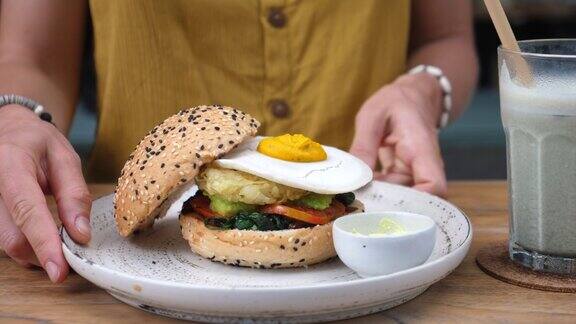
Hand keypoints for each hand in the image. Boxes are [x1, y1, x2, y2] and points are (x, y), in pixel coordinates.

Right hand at [0, 105, 90, 281]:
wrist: (7, 128)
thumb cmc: (37, 141)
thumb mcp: (65, 157)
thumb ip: (74, 194)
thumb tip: (81, 234)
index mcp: (11, 165)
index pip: (27, 211)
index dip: (44, 244)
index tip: (59, 270)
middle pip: (12, 237)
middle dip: (43, 254)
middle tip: (70, 256)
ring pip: (6, 243)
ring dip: (35, 251)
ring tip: (57, 239)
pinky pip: (3, 238)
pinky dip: (26, 243)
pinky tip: (41, 234)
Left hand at [350, 73, 446, 196]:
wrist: (411, 97)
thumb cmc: (394, 102)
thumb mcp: (372, 116)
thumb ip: (363, 146)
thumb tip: (355, 179)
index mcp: (421, 149)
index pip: (434, 186)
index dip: (418, 203)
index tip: (389, 207)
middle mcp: (423, 166)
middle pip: (417, 199)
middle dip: (390, 206)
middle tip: (360, 206)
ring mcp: (414, 173)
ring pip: (401, 198)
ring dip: (379, 200)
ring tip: (354, 198)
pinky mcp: (403, 176)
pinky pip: (392, 192)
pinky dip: (376, 193)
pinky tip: (357, 188)